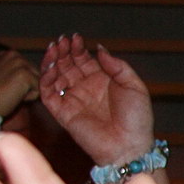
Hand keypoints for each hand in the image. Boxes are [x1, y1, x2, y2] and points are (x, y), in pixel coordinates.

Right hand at [0, 49, 39, 117]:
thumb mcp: (2, 75)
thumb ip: (16, 71)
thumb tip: (38, 76)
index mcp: (7, 54)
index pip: (30, 69)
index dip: (22, 82)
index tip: (5, 86)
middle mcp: (14, 54)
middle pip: (37, 74)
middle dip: (27, 86)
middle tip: (8, 91)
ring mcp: (20, 63)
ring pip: (38, 82)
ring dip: (28, 92)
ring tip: (10, 93)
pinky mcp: (25, 75)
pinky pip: (39, 90)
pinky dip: (29, 98)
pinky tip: (14, 97)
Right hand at [40, 34, 154, 166]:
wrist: (130, 146)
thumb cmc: (137, 119)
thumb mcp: (134, 86)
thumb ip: (117, 66)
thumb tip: (99, 49)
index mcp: (102, 82)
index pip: (83, 60)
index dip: (77, 48)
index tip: (76, 38)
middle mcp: (85, 89)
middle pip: (68, 65)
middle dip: (63, 51)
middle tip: (62, 41)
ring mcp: (73, 101)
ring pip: (55, 77)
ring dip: (52, 62)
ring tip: (54, 49)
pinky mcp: (63, 113)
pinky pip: (48, 94)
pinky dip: (46, 79)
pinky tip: (51, 67)